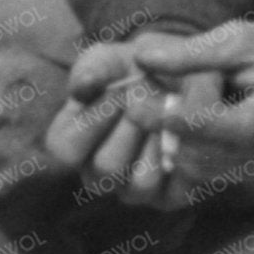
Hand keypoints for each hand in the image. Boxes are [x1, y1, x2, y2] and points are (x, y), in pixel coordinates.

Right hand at [38, 37, 221, 207]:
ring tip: (167, 112)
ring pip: (137, 185)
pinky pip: (173, 190)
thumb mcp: (113, 57)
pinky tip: (182, 132)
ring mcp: (134, 188)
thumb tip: (81, 90)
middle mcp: (99, 171)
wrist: (190, 76)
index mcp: (75, 140)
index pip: (63, 152)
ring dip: (157, 142)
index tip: (116, 92)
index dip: (88, 125)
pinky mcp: (170, 196)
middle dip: (130, 128)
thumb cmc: (139, 68)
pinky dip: (180, 157)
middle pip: (102, 170)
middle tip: (151, 98)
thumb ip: (93, 68)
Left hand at [126, 13, 253, 163]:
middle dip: (165, 129)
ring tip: (150, 108)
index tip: (141, 103)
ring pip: (200, 171)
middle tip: (135, 98)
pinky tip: (167, 126)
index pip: (228, 127)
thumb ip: (194, 52)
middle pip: (206, 154)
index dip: (182, 120)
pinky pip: (206, 175)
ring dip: (168, 143)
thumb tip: (142, 57)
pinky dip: (179, 154)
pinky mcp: (251, 171)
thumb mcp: (243, 38)